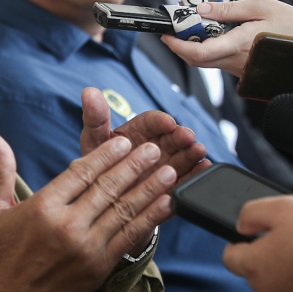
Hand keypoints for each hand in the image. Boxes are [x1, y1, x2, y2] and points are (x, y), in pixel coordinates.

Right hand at [0, 133, 175, 291]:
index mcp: (41, 207)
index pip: (81, 173)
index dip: (106, 155)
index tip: (123, 141)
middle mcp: (67, 226)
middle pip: (108, 188)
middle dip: (135, 165)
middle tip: (154, 149)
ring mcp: (86, 248)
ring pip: (124, 210)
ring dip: (150, 188)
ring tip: (169, 171)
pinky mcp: (99, 267)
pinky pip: (130, 236)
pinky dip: (150, 218)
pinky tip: (165, 204)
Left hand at [81, 88, 209, 185]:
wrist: (101, 200)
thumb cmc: (97, 164)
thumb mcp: (94, 141)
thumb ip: (95, 118)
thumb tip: (89, 91)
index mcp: (138, 131)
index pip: (151, 122)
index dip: (159, 121)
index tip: (167, 122)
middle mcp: (155, 147)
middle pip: (171, 138)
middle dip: (180, 136)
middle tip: (187, 136)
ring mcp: (165, 167)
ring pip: (182, 157)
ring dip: (192, 153)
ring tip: (198, 151)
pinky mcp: (171, 187)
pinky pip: (185, 179)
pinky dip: (196, 174)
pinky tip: (203, 169)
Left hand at [160, 0, 292, 76]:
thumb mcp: (261, 7)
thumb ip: (228, 9)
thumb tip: (201, 9)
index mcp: (239, 45)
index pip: (199, 53)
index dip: (177, 45)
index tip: (165, 34)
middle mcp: (236, 61)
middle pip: (195, 60)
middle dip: (178, 47)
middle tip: (171, 30)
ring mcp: (239, 69)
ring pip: (206, 63)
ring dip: (191, 48)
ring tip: (189, 29)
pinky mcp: (242, 71)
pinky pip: (218, 62)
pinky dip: (207, 50)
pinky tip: (209, 35)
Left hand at [222, 196, 292, 291]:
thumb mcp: (283, 207)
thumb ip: (252, 214)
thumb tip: (242, 225)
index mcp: (255, 264)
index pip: (230, 258)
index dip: (239, 246)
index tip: (251, 241)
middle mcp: (267, 291)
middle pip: (257, 275)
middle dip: (269, 261)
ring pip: (279, 291)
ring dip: (289, 279)